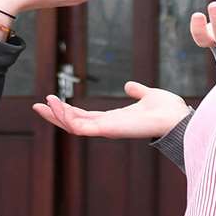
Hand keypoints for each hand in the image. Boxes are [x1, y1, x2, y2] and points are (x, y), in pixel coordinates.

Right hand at [31, 81, 189, 139]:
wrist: (178, 117)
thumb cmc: (167, 110)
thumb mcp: (147, 95)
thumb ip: (137, 91)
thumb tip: (129, 86)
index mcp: (113, 119)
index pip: (83, 117)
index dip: (67, 110)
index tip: (51, 100)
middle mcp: (107, 126)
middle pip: (73, 123)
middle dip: (55, 116)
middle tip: (37, 105)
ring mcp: (106, 130)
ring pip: (73, 127)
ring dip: (57, 115)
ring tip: (44, 102)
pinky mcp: (107, 130)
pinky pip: (80, 127)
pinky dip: (66, 117)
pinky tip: (57, 105)